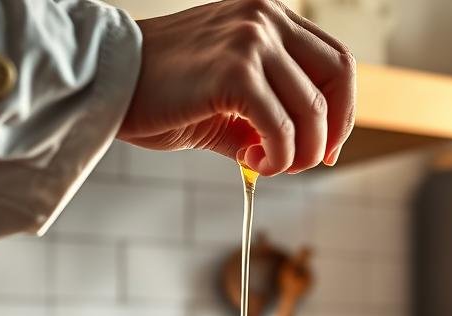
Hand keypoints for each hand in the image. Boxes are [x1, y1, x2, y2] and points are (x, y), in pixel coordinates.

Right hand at [117, 0, 355, 175]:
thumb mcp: (230, 95)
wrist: (108, 83)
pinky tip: (252, 160)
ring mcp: (251, 39)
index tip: (326, 148)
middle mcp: (264, 17)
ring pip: (313, 111)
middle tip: (306, 162)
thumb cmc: (163, 91)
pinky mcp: (234, 72)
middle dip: (331, 132)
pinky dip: (278, 157)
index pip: (335, 60)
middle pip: (339, 78)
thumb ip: (271, 112)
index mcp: (267, 15)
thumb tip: (308, 151)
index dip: (342, 110)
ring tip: (266, 163)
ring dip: (299, 154)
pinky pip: (283, 129)